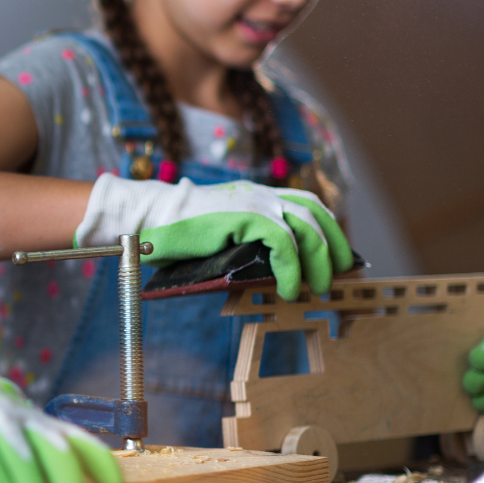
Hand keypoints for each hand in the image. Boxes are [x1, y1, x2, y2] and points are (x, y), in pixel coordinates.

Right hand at [76, 173, 352, 300]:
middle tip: (337, 276)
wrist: (146, 220)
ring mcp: (255, 203)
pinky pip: (284, 242)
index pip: (307, 204)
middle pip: (317, 214)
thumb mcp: (219, 236)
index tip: (337, 256)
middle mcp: (261, 194)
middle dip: (334, 247)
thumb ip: (245, 244)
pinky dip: (292, 268)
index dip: (328, 229)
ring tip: (317, 287)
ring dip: (320, 260)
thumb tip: (271, 274)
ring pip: (308, 227)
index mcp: (256, 195)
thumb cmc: (174, 235)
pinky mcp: (245, 217)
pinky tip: (289, 288)